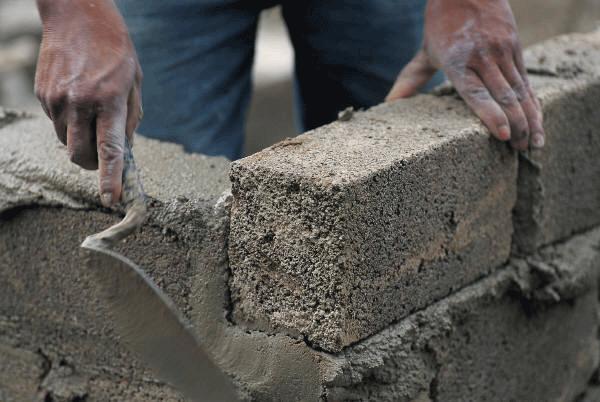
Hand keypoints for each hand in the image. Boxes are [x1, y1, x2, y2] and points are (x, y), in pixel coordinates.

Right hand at [35, 0, 142, 205]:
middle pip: (80, 156)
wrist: (78, 15)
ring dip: (79, 141)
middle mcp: (79, 102)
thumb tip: (123, 151)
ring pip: (66, 143)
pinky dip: (69, 123)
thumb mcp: (134, 83)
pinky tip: (77, 99)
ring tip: (91, 114)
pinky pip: (55, 123)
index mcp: (109, 100)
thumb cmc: (115, 51)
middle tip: (101, 158)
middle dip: (92, 165)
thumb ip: (130, 120)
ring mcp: (56, 99)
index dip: (110, 179)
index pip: (109, 150)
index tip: (110, 200)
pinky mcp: (42, 94)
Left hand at [387, 0, 543, 149]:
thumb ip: (411, 79)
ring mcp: (503, 52)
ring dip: (530, 119)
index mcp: (459, 62)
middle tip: (519, 150)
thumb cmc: (442, 24)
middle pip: (504, 96)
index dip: (490, 115)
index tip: (502, 134)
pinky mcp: (516, 48)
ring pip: (521, 91)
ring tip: (534, 144)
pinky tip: (538, 121)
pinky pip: (526, 81)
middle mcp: (484, 58)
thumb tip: (389, 103)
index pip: (477, 93)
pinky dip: (533, 103)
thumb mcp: (426, 51)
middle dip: (515, 126)